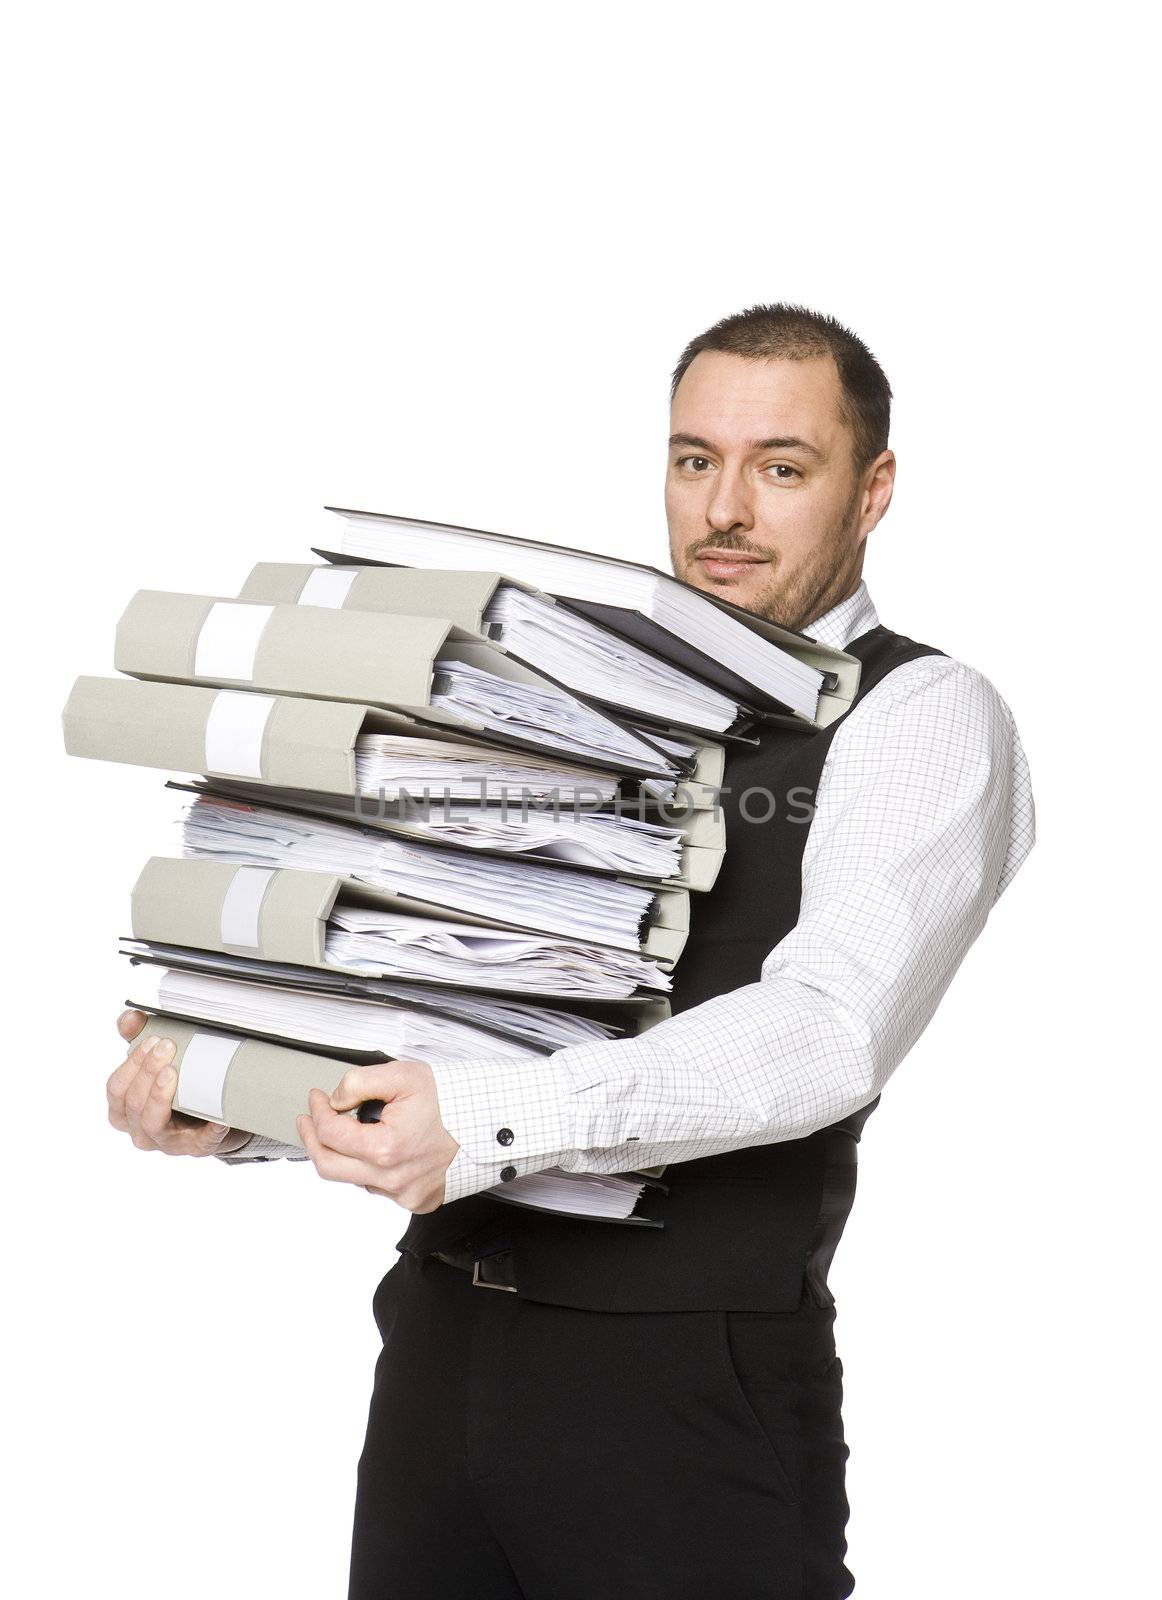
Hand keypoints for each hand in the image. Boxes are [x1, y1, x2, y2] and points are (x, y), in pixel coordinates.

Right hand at [106, 1010, 251, 1156]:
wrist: (215, 1117)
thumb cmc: (179, 1088)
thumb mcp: (157, 1064)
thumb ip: (139, 1039)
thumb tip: (130, 1018)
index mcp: (125, 1110)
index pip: (116, 1089)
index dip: (132, 1064)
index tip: (152, 1040)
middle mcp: (141, 1129)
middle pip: (134, 1104)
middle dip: (147, 1072)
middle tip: (167, 1047)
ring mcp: (168, 1142)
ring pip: (153, 1123)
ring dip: (160, 1096)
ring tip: (173, 1073)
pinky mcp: (198, 1148)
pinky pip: (201, 1142)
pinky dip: (209, 1130)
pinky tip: (218, 1119)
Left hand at [296, 1059, 458, 1211]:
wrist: (488, 1123)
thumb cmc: (453, 1101)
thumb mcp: (402, 1076)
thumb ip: (359, 1083)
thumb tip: (336, 1100)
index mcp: (386, 1148)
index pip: (330, 1133)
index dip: (317, 1110)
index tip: (318, 1098)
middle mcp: (393, 1179)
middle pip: (329, 1167)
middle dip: (312, 1140)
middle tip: (309, 1121)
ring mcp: (405, 1194)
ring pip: (356, 1179)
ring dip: (348, 1154)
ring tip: (355, 1130)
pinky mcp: (417, 1202)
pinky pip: (381, 1188)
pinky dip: (374, 1168)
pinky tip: (386, 1149)